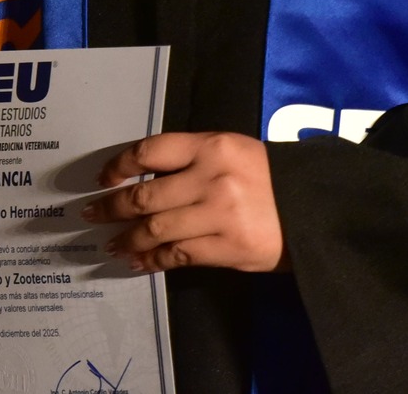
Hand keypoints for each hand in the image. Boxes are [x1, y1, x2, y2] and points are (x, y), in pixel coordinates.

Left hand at [82, 131, 286, 273]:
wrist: (318, 208)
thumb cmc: (268, 178)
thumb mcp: (232, 152)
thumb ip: (191, 160)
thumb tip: (141, 179)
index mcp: (211, 146)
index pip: (150, 151)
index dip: (119, 165)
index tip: (101, 178)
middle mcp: (211, 177)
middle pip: (146, 195)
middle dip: (112, 206)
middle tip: (89, 214)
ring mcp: (220, 215)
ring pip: (157, 228)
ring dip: (127, 238)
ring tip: (111, 244)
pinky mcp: (229, 248)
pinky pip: (179, 255)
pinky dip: (153, 260)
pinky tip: (138, 262)